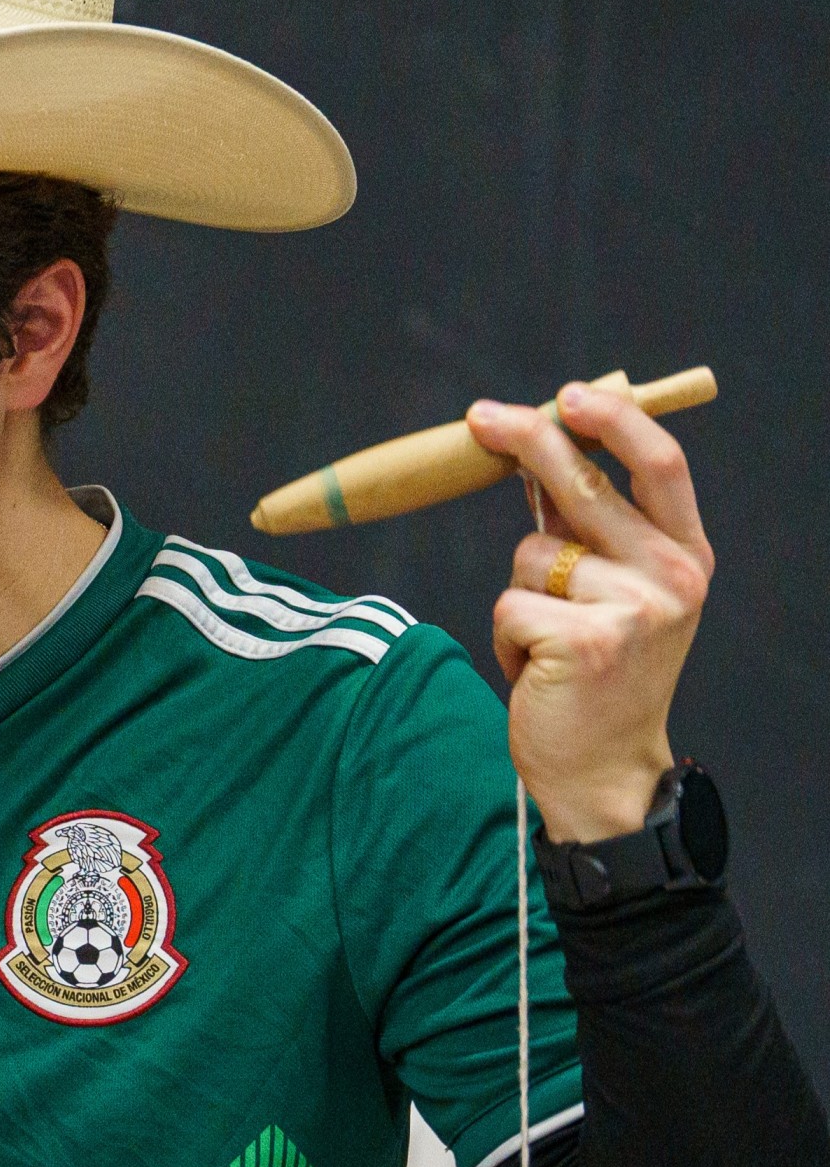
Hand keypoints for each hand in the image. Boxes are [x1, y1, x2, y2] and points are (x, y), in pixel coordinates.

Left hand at [465, 385, 714, 840]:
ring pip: (528, 555)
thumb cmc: (598, 676)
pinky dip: (505, 639)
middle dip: (526, 442)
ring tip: (549, 645)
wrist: (605, 771)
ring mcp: (635, 609)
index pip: (660, 466)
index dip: (614, 423)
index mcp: (687, 556)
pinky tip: (539, 672)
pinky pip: (507, 605)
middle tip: (479, 417)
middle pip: (585, 485)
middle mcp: (674, 576)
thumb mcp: (611, 595)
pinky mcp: (587, 642)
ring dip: (517, 598)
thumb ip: (587, 530)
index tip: (566, 395)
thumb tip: (537, 452)